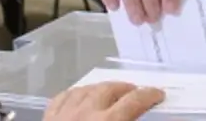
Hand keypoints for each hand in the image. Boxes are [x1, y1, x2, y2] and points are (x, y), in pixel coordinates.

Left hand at [43, 82, 164, 120]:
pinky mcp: (48, 120)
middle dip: (125, 89)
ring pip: (86, 90)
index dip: (149, 95)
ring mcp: (64, 115)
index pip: (134, 101)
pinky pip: (62, 98)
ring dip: (101, 88)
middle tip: (134, 92)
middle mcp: (86, 114)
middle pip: (109, 90)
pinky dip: (75, 94)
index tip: (157, 95)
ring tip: (109, 91)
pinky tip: (79, 96)